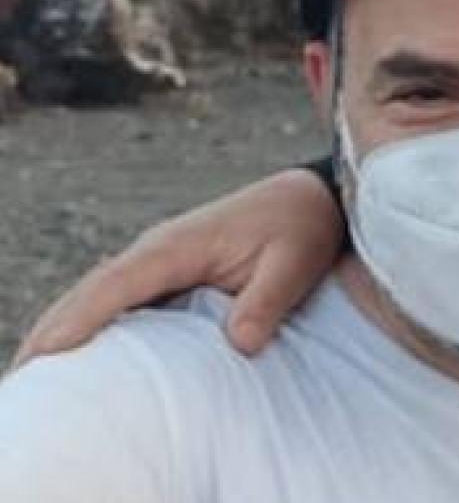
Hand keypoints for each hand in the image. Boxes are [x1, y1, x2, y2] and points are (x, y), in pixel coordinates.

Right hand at [11, 168, 344, 367]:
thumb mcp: (295, 263)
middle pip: (90, 292)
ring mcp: (158, 260)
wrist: (310, 198)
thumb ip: (267, 301)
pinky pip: (116, 298)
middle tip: (22, 379)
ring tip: (34, 375)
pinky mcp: (166, 271)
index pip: (116, 284)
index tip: (48, 352)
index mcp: (179, 245)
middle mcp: (157, 250)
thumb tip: (240, 343)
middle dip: (53, 332)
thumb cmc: (301, 228)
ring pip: (96, 295)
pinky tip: (74, 355)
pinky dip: (88, 322)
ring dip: (63, 328)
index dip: (80, 318)